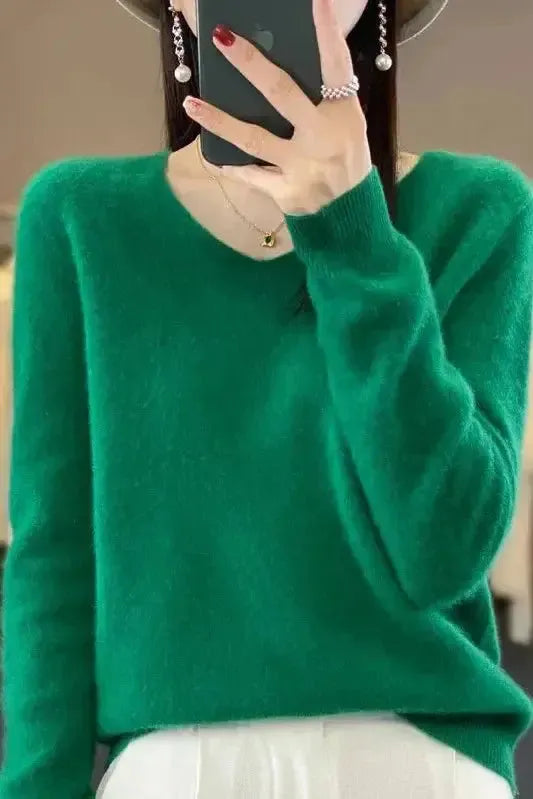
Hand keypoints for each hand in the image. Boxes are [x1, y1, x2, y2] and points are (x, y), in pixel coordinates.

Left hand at [182, 0, 372, 215]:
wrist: (350, 217)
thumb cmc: (345, 162)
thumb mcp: (346, 128)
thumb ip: (321, 101)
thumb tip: (274, 71)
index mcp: (343, 115)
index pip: (336, 66)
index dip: (326, 32)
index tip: (315, 0)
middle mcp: (322, 138)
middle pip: (281, 93)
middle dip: (249, 63)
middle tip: (221, 39)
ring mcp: (301, 168)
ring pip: (252, 138)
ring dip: (218, 120)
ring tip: (191, 103)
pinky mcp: (285, 192)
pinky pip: (250, 174)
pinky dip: (230, 165)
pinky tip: (210, 154)